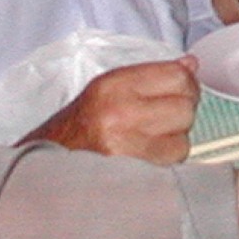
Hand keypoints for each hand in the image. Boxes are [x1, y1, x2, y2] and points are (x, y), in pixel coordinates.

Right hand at [29, 60, 199, 162]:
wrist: (47, 163)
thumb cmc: (78, 126)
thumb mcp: (107, 89)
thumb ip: (151, 76)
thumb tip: (191, 65)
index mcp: (113, 85)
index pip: (177, 76)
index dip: (187, 85)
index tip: (181, 92)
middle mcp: (119, 113)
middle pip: (185, 108)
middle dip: (181, 115)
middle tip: (164, 120)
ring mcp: (125, 146)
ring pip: (183, 141)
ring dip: (173, 143)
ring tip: (150, 142)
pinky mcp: (130, 174)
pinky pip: (169, 166)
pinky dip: (165, 163)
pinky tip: (146, 159)